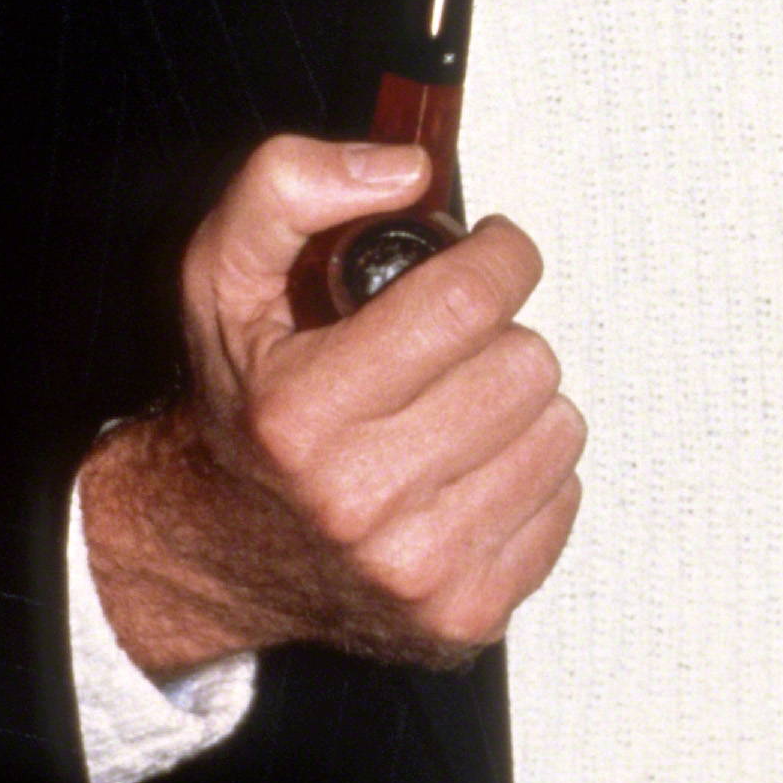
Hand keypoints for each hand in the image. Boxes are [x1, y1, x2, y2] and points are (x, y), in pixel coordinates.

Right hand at [79, 135, 583, 677]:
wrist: (218, 546)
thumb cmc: (244, 406)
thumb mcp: (223, 276)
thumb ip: (288, 187)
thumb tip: (402, 169)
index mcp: (302, 413)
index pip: (467, 301)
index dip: (499, 255)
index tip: (492, 250)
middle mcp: (358, 500)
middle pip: (524, 365)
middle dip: (499, 335)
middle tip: (452, 346)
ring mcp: (417, 567)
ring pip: (557, 430)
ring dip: (519, 404)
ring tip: (458, 407)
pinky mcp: (465, 613)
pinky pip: (563, 501)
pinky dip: (528, 475)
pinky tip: (468, 470)